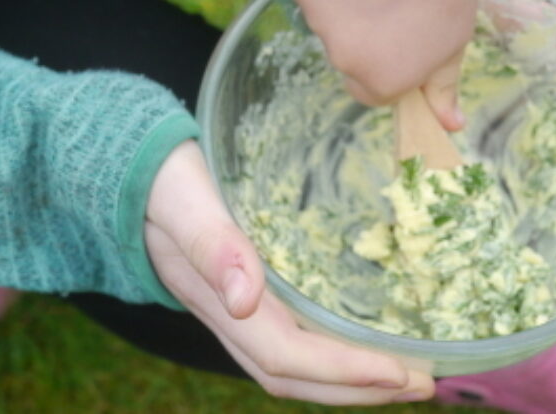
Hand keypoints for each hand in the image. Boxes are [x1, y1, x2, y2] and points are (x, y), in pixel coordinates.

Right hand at [144, 141, 433, 404]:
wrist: (130, 167)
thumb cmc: (161, 175)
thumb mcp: (186, 199)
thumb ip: (214, 244)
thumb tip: (246, 299)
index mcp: (215, 298)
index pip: (284, 353)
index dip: (343, 370)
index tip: (401, 372)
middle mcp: (227, 315)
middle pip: (294, 376)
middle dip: (359, 390)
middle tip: (424, 386)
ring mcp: (233, 311)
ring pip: (293, 367)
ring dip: (350, 381)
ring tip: (409, 378)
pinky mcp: (244, 297)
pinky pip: (291, 342)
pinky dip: (332, 355)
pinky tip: (367, 344)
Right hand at [283, 0, 515, 130]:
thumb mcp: (454, 42)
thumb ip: (442, 87)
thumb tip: (448, 126)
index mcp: (378, 79)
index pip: (367, 88)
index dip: (384, 60)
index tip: (400, 33)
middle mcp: (339, 56)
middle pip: (344, 50)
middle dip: (363, 28)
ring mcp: (314, 14)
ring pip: (324, 13)